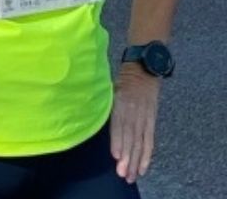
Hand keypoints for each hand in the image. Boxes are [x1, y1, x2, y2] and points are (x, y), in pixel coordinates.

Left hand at [110, 65, 160, 183]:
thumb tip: (89, 117)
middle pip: (131, 137)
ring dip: (136, 160)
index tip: (115, 156)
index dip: (118, 141)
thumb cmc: (121, 78)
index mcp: (122, 101)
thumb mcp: (109, 87)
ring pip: (141, 142)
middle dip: (127, 157)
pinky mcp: (152, 119)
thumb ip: (104, 104)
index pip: (120, 125)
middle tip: (123, 174)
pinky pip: (150, 139)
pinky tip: (144, 167)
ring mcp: (145, 116)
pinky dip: (147, 154)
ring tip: (132, 175)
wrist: (144, 67)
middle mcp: (134, 110)